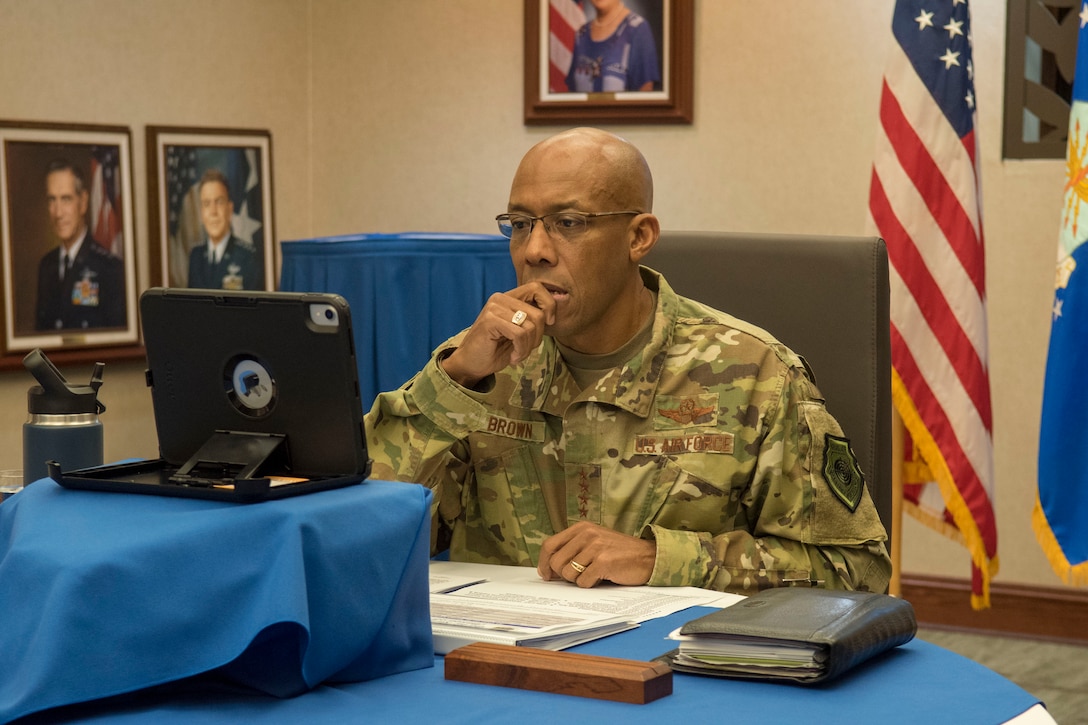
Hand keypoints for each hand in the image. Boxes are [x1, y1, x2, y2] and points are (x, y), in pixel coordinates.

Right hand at [441, 283, 555, 387]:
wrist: (472, 364)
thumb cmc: (496, 349)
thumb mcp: (520, 331)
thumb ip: (533, 319)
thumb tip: (557, 309)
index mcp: (508, 297)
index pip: (537, 288)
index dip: (549, 305)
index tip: (549, 324)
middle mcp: (500, 298)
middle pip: (538, 313)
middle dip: (538, 337)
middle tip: (525, 349)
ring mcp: (494, 308)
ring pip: (530, 326)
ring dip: (528, 347)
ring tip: (518, 354)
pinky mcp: (490, 320)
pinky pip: (520, 335)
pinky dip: (521, 351)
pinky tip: (513, 358)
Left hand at [537, 521, 655, 587]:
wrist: (648, 557)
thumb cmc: (619, 553)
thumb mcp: (594, 542)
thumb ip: (573, 549)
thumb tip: (548, 570)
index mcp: (581, 528)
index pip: (549, 545)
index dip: (543, 562)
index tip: (546, 575)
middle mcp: (586, 534)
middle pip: (556, 562)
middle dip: (563, 575)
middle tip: (580, 575)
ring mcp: (595, 547)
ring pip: (568, 574)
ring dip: (578, 580)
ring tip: (594, 574)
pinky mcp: (603, 561)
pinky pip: (583, 582)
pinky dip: (590, 584)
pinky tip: (602, 577)